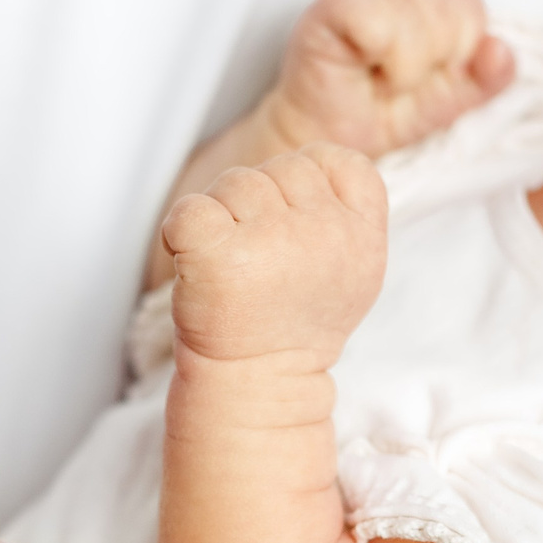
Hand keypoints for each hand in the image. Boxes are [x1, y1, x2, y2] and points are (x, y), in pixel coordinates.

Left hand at [162, 142, 387, 368]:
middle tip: (259, 257)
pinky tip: (198, 262)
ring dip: (223, 216)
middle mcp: (323, 234)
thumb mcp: (353, 270)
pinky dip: (180, 231)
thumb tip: (315, 161)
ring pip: (235, 182)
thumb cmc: (293, 323)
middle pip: (279, 167)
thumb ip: (346, 212)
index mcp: (362, 234)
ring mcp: (271, 242)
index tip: (293, 226)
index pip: (336, 160)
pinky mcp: (218, 256)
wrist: (259, 382)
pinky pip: (190, 209)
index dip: (306, 182)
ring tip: (233, 264)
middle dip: (261, 202)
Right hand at [263, 0, 513, 160]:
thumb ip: (479, 82)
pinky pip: (379, 17)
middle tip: (402, 81)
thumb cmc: (376, 116)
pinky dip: (383, 54)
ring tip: (384, 80)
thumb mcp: (443, 105)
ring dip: (409, 63)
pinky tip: (365, 69)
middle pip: (453, 1)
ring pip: (419, 9)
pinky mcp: (334, 6)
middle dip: (438, 57)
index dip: (461, 45)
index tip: (430, 76)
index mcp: (434, 0)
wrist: (321, 142)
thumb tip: (503, 53)